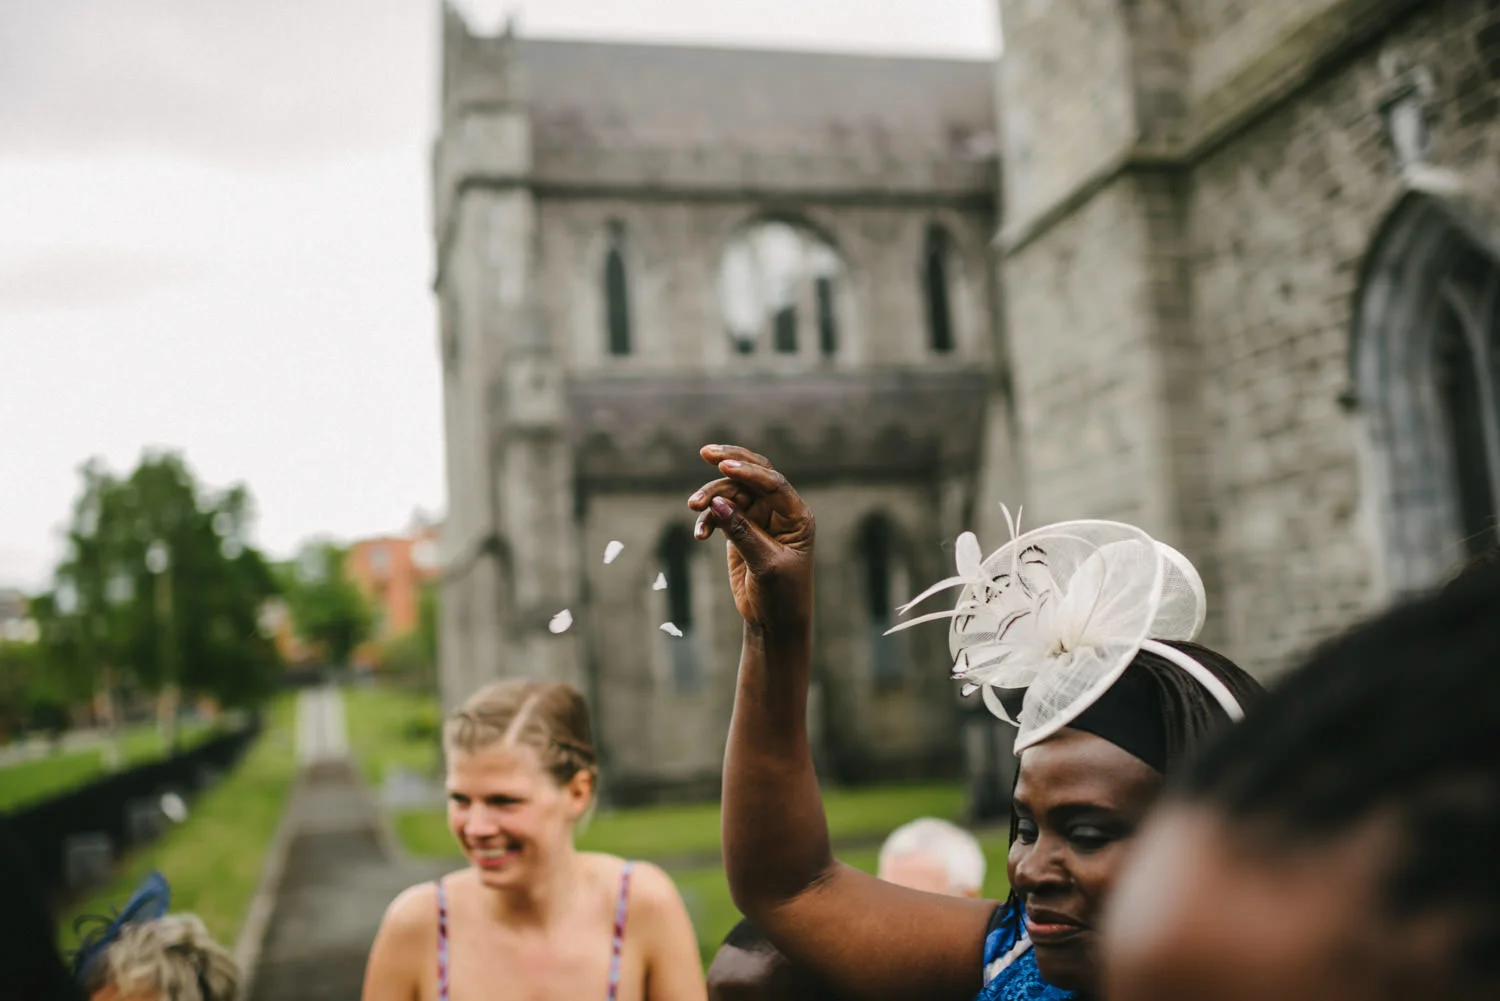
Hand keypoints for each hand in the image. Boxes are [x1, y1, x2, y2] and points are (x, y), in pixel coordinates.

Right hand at [687, 445, 814, 631]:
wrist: (774, 622)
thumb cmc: (781, 596)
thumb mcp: (765, 565)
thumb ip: (742, 532)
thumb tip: (717, 503)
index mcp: (796, 516)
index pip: (774, 484)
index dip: (750, 472)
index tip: (724, 466)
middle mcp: (779, 511)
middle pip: (754, 476)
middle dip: (730, 463)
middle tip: (706, 453)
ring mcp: (759, 518)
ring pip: (732, 493)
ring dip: (711, 497)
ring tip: (693, 507)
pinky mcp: (740, 529)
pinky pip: (720, 513)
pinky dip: (708, 520)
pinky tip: (699, 535)